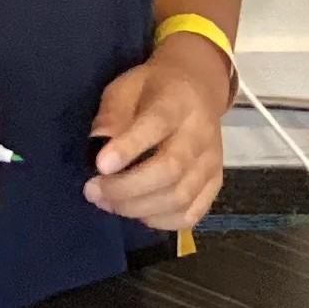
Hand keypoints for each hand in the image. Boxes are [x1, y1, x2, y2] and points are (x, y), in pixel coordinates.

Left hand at [87, 36, 231, 231]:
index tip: (100, 165)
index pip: (157, 125)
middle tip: (93, 191)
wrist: (197, 88)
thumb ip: (112, 112)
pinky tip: (138, 212)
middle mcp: (201, 133)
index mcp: (178, 101)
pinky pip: (191, 214)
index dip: (129, 148)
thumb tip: (98, 143)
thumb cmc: (153, 89)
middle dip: (126, 188)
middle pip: (170, 170)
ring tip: (108, 202)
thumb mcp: (126, 86)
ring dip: (138, 208)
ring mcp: (212, 161)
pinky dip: (161, 221)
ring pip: (179, 197)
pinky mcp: (215, 182)